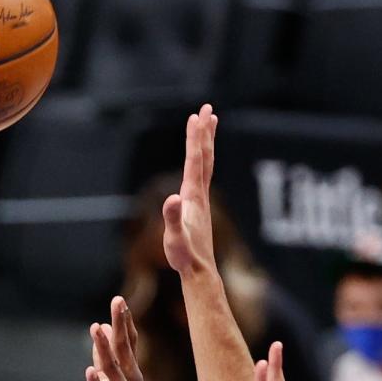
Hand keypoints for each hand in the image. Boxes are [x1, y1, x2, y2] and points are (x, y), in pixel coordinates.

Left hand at [81, 296, 142, 380]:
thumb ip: (104, 357)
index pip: (128, 343)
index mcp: (130, 374)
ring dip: (104, 349)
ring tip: (96, 329)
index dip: (124, 322)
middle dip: (121, 325)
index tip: (119, 301)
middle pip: (124, 349)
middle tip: (118, 302)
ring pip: (114, 370)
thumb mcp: (105, 380)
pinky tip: (89, 371)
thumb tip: (103, 327)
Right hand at [162, 105, 218, 276]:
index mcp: (193, 198)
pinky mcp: (200, 209)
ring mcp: (201, 201)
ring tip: (209, 124)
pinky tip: (201, 160)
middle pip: (205, 157)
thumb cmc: (184, 256)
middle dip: (205, 132)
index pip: (194, 161)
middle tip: (207, 108)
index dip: (194, 139)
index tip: (196, 116)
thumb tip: (172, 199)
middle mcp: (200, 195)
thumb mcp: (174, 238)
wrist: (199, 272)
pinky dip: (203, 161)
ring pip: (206, 165)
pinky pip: (203, 177)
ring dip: (207, 143)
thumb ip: (172, 219)